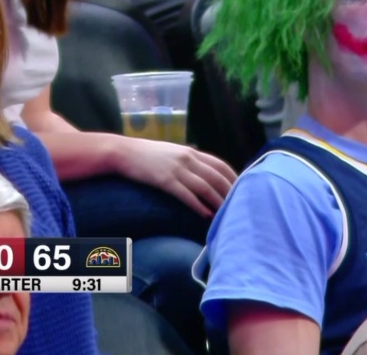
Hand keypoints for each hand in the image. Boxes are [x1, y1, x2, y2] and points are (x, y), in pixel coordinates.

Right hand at [111, 137, 237, 217]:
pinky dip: (198, 206)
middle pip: (216, 177)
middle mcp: (187, 159)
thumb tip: (205, 171)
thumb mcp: (173, 152)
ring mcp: (176, 169)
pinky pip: (186, 195)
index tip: (242, 189)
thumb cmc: (148, 154)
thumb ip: (190, 160)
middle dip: (230, 192)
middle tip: (239, 205)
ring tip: (225, 213)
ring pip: (204, 187)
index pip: (220, 165)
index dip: (233, 178)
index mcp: (191, 152)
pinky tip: (205, 214)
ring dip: (217, 201)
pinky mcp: (164, 181)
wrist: (123, 152)